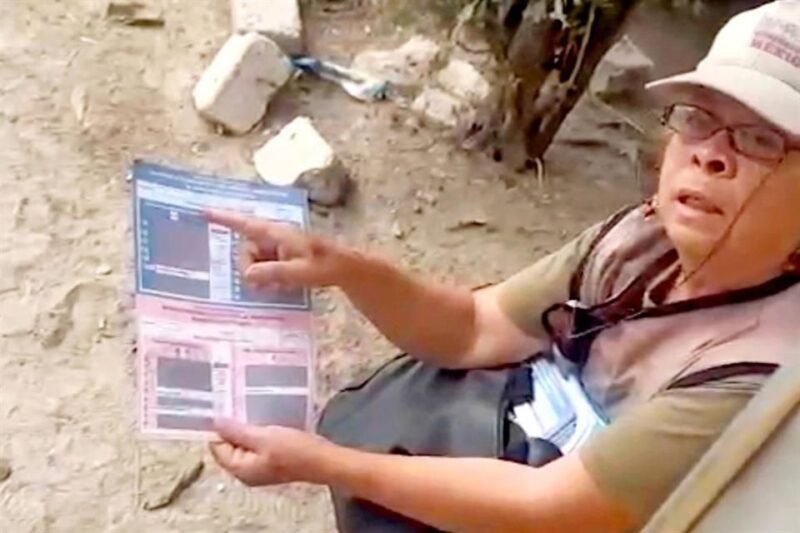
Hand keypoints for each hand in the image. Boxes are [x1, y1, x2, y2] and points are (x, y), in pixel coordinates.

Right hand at [205, 210, 341, 289]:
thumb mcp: (301, 272)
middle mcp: (273, 238)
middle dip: (252, 270)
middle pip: (246, 252)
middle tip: (271, 284)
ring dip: (263, 277)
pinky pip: (264, 269)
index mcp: (276, 234)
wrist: (345, 269)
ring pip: (254, 264)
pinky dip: (269, 279)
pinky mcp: (281, 259)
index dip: (224, 218)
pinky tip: (282, 287)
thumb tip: (248, 275)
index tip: (202, 212)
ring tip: (283, 286)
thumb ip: (275, 272)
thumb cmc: (326, 265)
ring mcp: (276, 249)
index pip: (245, 224)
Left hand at [209, 419, 333, 486]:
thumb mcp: (264, 437)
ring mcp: (260, 467)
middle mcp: (246, 471)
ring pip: (244, 444)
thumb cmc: (294, 450)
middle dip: (234, 427)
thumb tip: (215, 422)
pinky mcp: (272, 460)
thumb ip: (237, 431)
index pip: (217, 446)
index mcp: (240, 469)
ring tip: (252, 409)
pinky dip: (259, 433)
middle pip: (229, 445)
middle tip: (240, 405)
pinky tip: (266, 420)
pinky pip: (257, 445)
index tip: (226, 408)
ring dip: (247, 428)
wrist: (323, 460)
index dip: (219, 428)